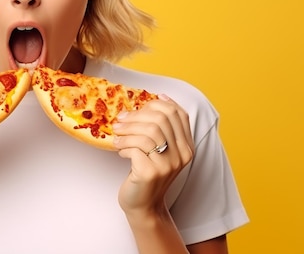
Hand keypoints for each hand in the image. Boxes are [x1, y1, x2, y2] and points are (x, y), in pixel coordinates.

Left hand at [112, 94, 193, 216]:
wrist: (143, 205)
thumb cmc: (147, 172)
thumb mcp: (159, 149)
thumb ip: (160, 128)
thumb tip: (157, 98)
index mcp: (186, 145)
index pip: (177, 113)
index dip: (158, 104)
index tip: (141, 105)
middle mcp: (182, 154)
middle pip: (161, 119)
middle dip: (136, 116)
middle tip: (120, 121)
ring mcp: (168, 164)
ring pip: (148, 131)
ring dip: (127, 130)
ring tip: (116, 135)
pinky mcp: (151, 172)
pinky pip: (136, 148)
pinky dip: (124, 145)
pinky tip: (120, 151)